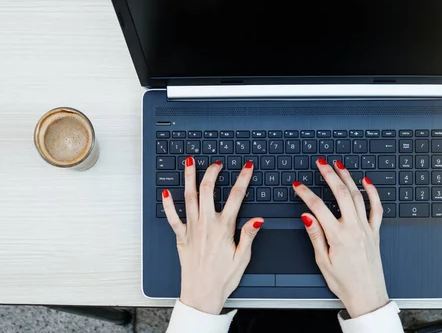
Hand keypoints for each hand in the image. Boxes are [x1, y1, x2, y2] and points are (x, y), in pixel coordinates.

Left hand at [161, 158, 261, 314]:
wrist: (201, 295)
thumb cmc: (222, 279)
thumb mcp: (243, 258)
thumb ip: (249, 235)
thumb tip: (257, 218)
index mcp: (224, 228)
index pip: (236, 196)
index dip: (243, 179)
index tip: (247, 167)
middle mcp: (206, 224)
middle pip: (208, 190)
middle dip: (212, 172)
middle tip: (217, 163)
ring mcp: (192, 229)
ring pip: (189, 197)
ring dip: (189, 178)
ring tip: (190, 163)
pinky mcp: (181, 237)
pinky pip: (172, 217)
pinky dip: (168, 204)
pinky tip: (166, 193)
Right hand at [293, 158, 388, 317]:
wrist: (367, 296)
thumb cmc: (345, 283)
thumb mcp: (323, 262)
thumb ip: (316, 236)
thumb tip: (306, 216)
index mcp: (338, 236)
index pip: (318, 207)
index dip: (306, 193)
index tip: (298, 185)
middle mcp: (354, 228)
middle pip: (341, 194)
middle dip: (329, 175)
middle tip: (321, 163)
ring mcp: (367, 228)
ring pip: (357, 196)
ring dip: (347, 178)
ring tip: (338, 165)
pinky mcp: (375, 231)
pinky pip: (376, 208)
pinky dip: (372, 192)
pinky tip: (366, 181)